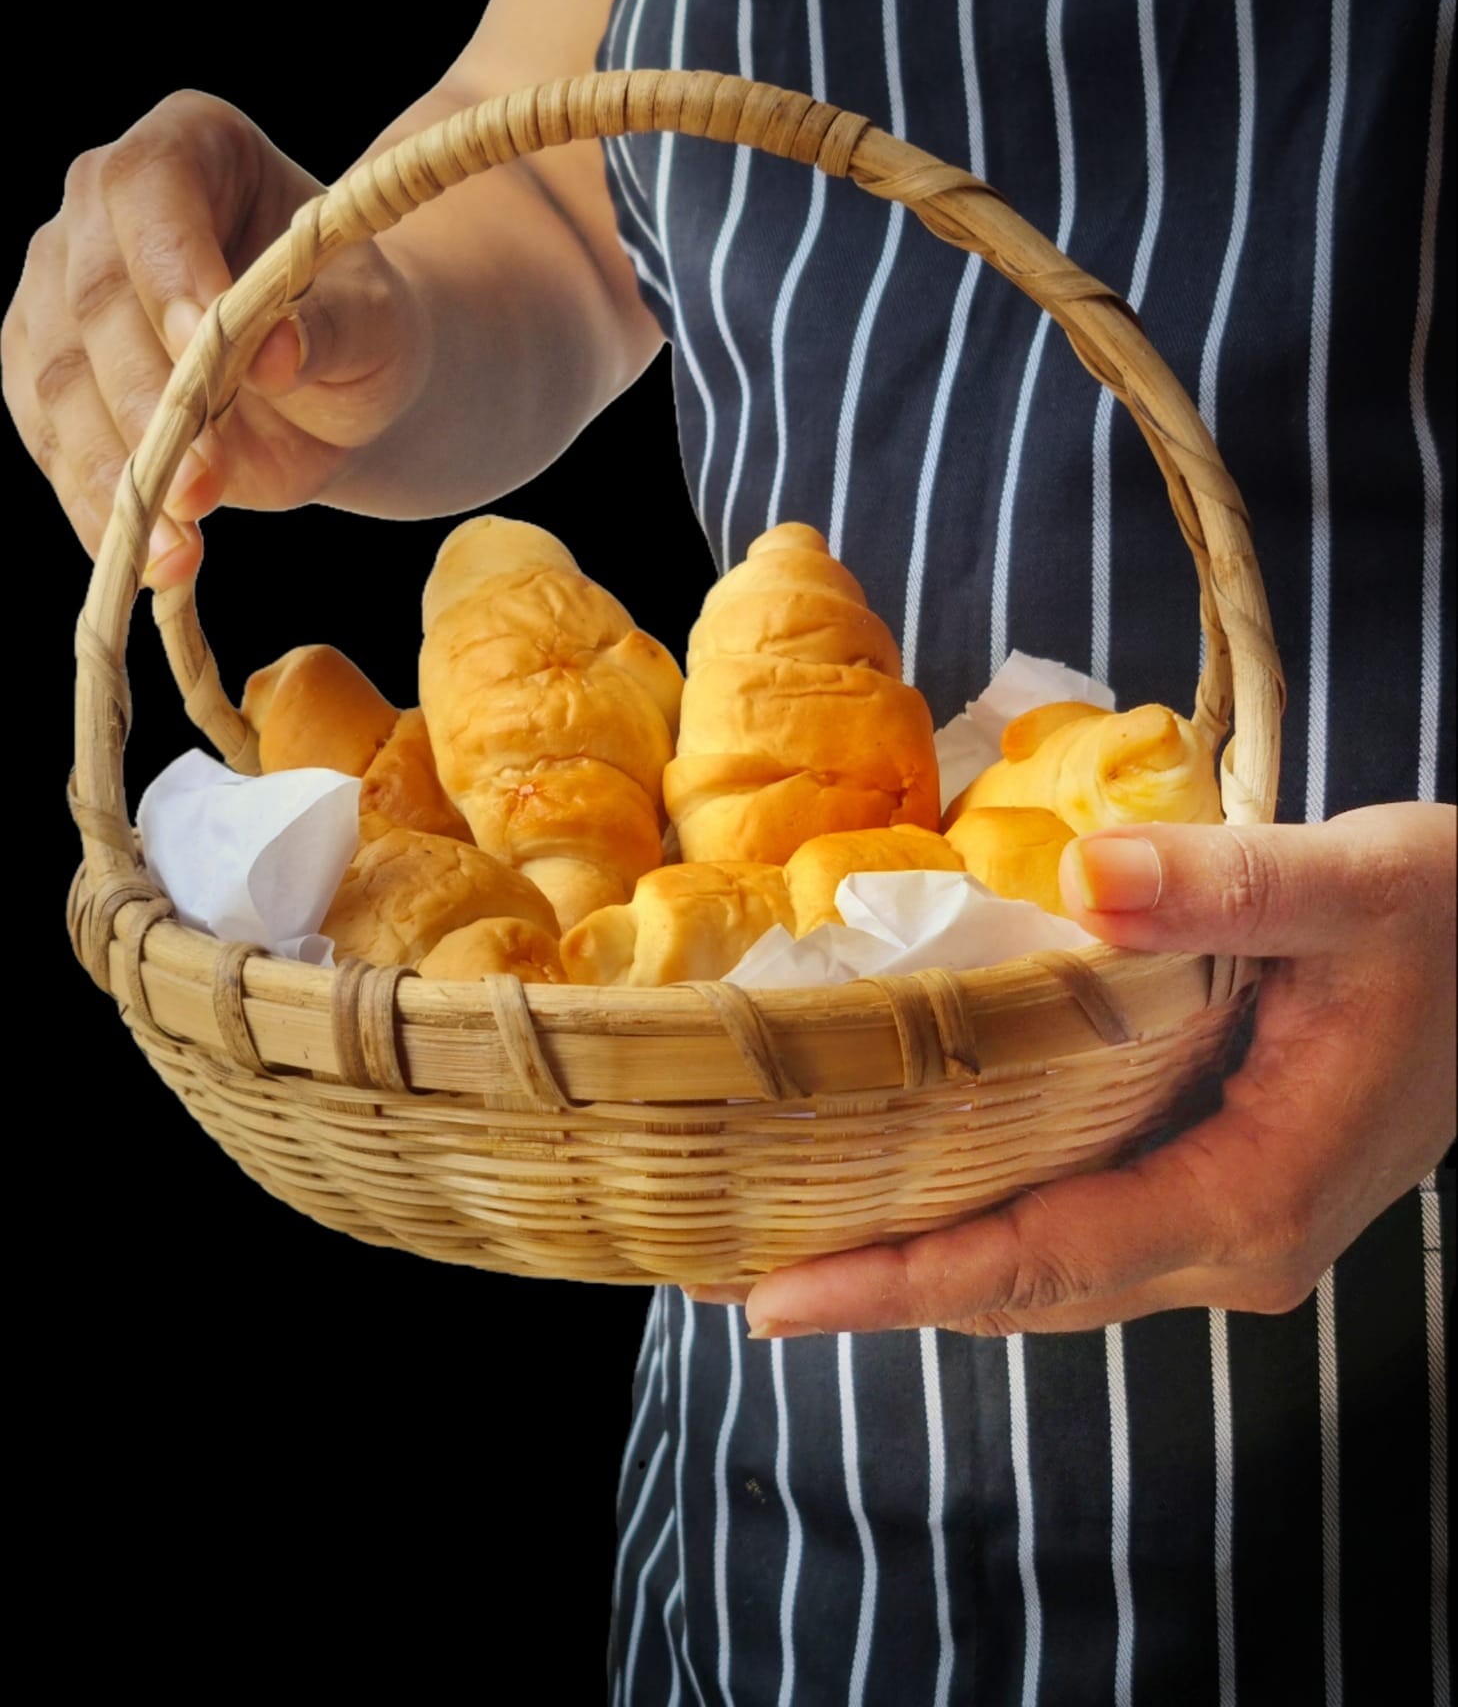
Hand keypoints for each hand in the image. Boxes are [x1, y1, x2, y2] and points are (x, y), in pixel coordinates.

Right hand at [3, 90, 428, 587]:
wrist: (330, 386)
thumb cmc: (359, 328)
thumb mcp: (379, 325)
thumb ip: (335, 328)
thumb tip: (276, 354)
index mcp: (190, 145)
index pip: (151, 189)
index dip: (170, 269)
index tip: (208, 353)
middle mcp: (98, 204)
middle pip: (92, 298)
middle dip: (146, 401)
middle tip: (199, 484)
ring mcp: (56, 290)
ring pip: (58, 381)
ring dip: (114, 474)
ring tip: (177, 546)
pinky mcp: (43, 376)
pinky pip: (52, 443)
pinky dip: (96, 506)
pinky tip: (144, 554)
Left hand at [724, 802, 1455, 1338]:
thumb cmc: (1457, 920)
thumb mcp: (1356, 883)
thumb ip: (1227, 885)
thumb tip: (1089, 873)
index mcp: (1254, 1194)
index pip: (1045, 1259)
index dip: (904, 1282)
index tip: (774, 1296)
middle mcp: (1234, 1241)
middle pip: (1026, 1288)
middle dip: (880, 1285)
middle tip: (724, 1270)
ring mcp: (1227, 1224)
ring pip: (1046, 1270)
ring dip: (922, 1260)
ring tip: (783, 1235)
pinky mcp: (1220, 1187)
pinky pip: (1078, 1226)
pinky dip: (984, 1217)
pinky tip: (908, 1176)